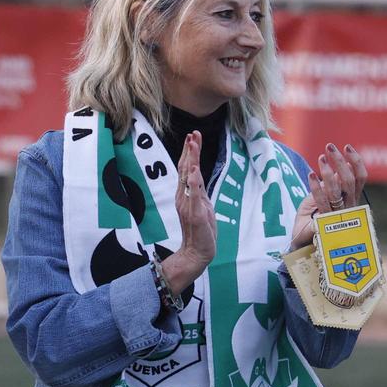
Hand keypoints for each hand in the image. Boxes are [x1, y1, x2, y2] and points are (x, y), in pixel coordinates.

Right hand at [162, 131, 217, 293]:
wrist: (197, 252)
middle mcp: (184, 196)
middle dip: (189, 150)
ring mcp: (188, 204)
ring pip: (189, 177)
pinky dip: (194, 180)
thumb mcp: (202, 206)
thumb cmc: (201, 231)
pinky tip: (193, 169)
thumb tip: (198, 177)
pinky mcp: (195, 212)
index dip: (189, 152)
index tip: (192, 136)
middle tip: (192, 133)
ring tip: (192, 144)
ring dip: (191, 159)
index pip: (186, 169)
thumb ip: (199, 192)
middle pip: (185, 168)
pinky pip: (194, 194)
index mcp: (186, 194)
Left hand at [289, 143, 369, 250]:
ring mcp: (337, 216)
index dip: (356, 161)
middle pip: (350, 182)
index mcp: (351, 199)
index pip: (361, 178)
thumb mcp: (324, 197)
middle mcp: (348, 208)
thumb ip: (334, 184)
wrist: (302, 243)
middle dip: (340, 161)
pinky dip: (316, 187)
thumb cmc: (313, 216)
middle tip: (329, 147)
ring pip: (338, 191)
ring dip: (329, 172)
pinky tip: (311, 175)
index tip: (347, 146)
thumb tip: (342, 163)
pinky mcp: (324, 223)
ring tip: (320, 158)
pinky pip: (322, 202)